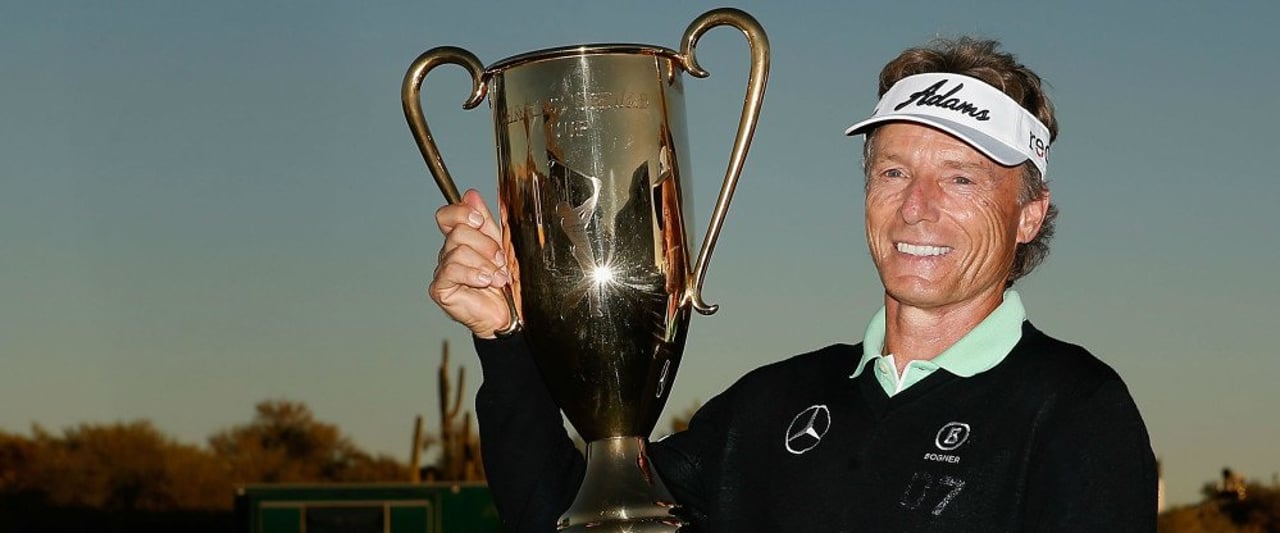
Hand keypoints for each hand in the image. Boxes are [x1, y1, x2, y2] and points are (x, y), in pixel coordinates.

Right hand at [429, 189, 511, 337]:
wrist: (510, 313)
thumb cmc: (506, 283)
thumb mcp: (501, 246)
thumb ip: (486, 221)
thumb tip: (471, 195)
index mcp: (462, 240)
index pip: (447, 216)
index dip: (460, 213)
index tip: (480, 220)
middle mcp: (449, 253)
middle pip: (457, 232)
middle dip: (486, 244)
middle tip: (501, 260)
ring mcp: (443, 271)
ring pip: (457, 250)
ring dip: (484, 263)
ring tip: (498, 277)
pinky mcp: (441, 288)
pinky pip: (451, 271)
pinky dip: (472, 274)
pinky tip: (485, 281)